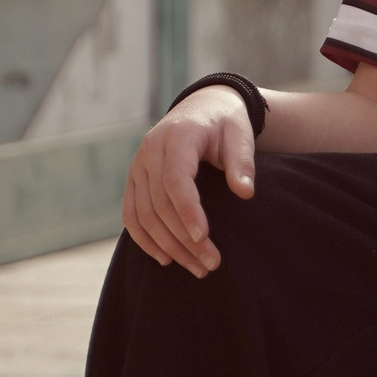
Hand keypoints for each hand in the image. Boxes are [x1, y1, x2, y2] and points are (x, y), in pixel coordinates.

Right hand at [121, 88, 255, 275]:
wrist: (203, 108)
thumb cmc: (226, 124)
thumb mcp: (240, 135)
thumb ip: (242, 162)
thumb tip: (245, 193)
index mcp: (178, 136)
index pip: (176, 179)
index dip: (188, 211)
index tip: (205, 238)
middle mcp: (151, 150)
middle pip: (159, 203)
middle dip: (184, 238)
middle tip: (211, 264)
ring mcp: (138, 165)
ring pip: (144, 214)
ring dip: (168, 245)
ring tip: (196, 268)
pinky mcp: (134, 178)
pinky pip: (131, 214)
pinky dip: (144, 239)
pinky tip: (165, 258)